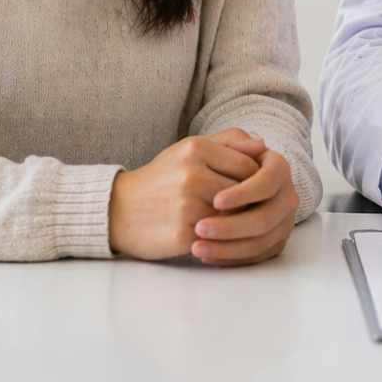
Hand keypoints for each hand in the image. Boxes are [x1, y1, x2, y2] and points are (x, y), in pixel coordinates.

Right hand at [108, 129, 292, 263]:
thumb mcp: (189, 149)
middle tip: (251, 209)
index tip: (255, 188)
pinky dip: (221, 240)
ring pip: (234, 217)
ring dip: (237, 223)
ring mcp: (186, 206)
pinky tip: (217, 237)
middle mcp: (191, 175)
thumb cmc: (162, 178)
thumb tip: (262, 143)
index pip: (248, 165)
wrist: (119, 210)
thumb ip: (228, 141)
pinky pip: (218, 238)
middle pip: (244, 192)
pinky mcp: (181, 234)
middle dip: (249, 203)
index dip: (257, 180)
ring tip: (235, 223)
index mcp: (196, 149)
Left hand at [192, 143, 299, 266]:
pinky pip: (256, 257)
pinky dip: (231, 259)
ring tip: (196, 247)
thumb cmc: (220, 164)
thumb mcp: (225, 147)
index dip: (243, 194)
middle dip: (231, 226)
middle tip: (200, 228)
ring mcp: (284, 222)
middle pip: (265, 217)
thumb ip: (236, 142)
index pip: (266, 183)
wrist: (223, 185)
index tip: (215, 201)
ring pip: (260, 242)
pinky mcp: (275, 243)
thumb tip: (258, 142)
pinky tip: (207, 256)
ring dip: (227, 248)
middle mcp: (287, 196)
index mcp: (279, 169)